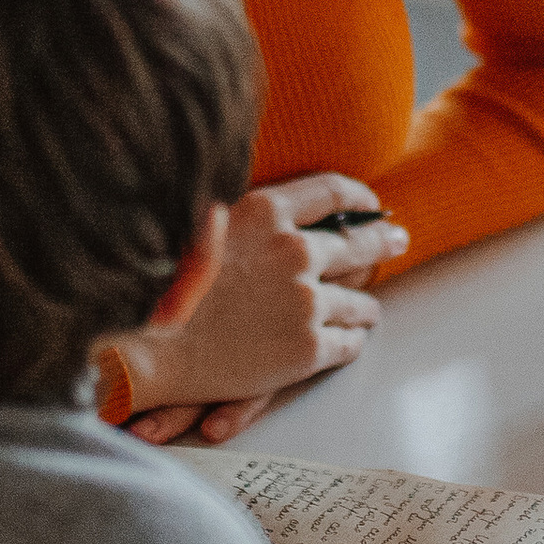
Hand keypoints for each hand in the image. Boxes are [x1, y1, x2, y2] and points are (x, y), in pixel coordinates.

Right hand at [118, 174, 407, 444]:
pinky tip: (348, 340)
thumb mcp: (203, 228)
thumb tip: (279, 213)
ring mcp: (305, 301)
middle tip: (397, 240)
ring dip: (366, 303)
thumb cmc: (160, 290)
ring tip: (369, 308)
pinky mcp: (308, 348)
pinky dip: (350, 340)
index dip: (359, 197)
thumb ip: (247, 218)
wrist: (145, 351)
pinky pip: (350, 341)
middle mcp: (294, 252)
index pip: (332, 192)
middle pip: (359, 241)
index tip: (371, 203)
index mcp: (266, 213)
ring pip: (360, 300)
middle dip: (383, 240)